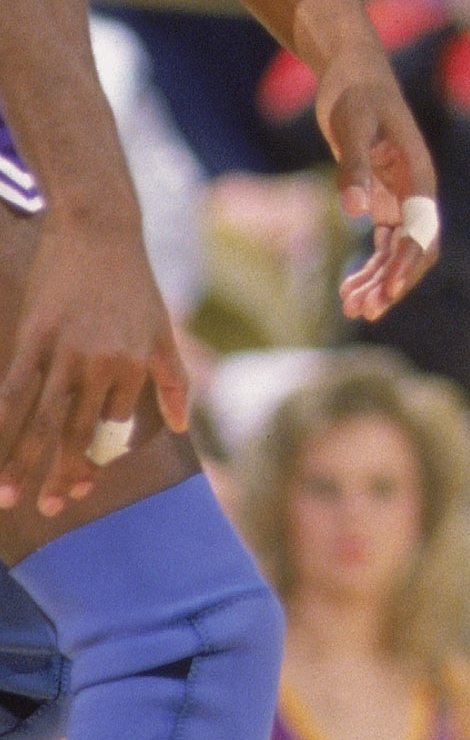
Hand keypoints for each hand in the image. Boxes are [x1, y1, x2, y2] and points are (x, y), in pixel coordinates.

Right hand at [0, 210, 187, 513]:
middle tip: (48, 509)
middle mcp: (102, 364)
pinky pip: (15, 386)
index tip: (79, 490)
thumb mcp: (163, 330)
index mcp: (134, 366)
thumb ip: (174, 380)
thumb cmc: (134, 283)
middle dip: (60, 474)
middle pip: (77, 432)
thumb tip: (181, 426)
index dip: (95, 461)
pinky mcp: (36, 335)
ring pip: (43, 419)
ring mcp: (66, 351)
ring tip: (9, 498)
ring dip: (23, 461)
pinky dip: (1, 419)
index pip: (112, 428)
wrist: (101, 230)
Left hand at [317, 46, 439, 322]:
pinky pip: (382, 244)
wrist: (353, 74)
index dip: (407, 265)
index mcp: (418, 177)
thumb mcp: (351, 125)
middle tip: (364, 311)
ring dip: (380, 281)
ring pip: (398, 253)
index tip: (387, 293)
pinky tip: (347, 289)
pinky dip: (369, 268)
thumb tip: (354, 210)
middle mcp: (416, 193)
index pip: (421, 232)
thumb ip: (353, 167)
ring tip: (352, 308)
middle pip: (415, 251)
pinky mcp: (382, 200)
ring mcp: (401, 199)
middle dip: (393, 282)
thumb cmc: (356, 94)